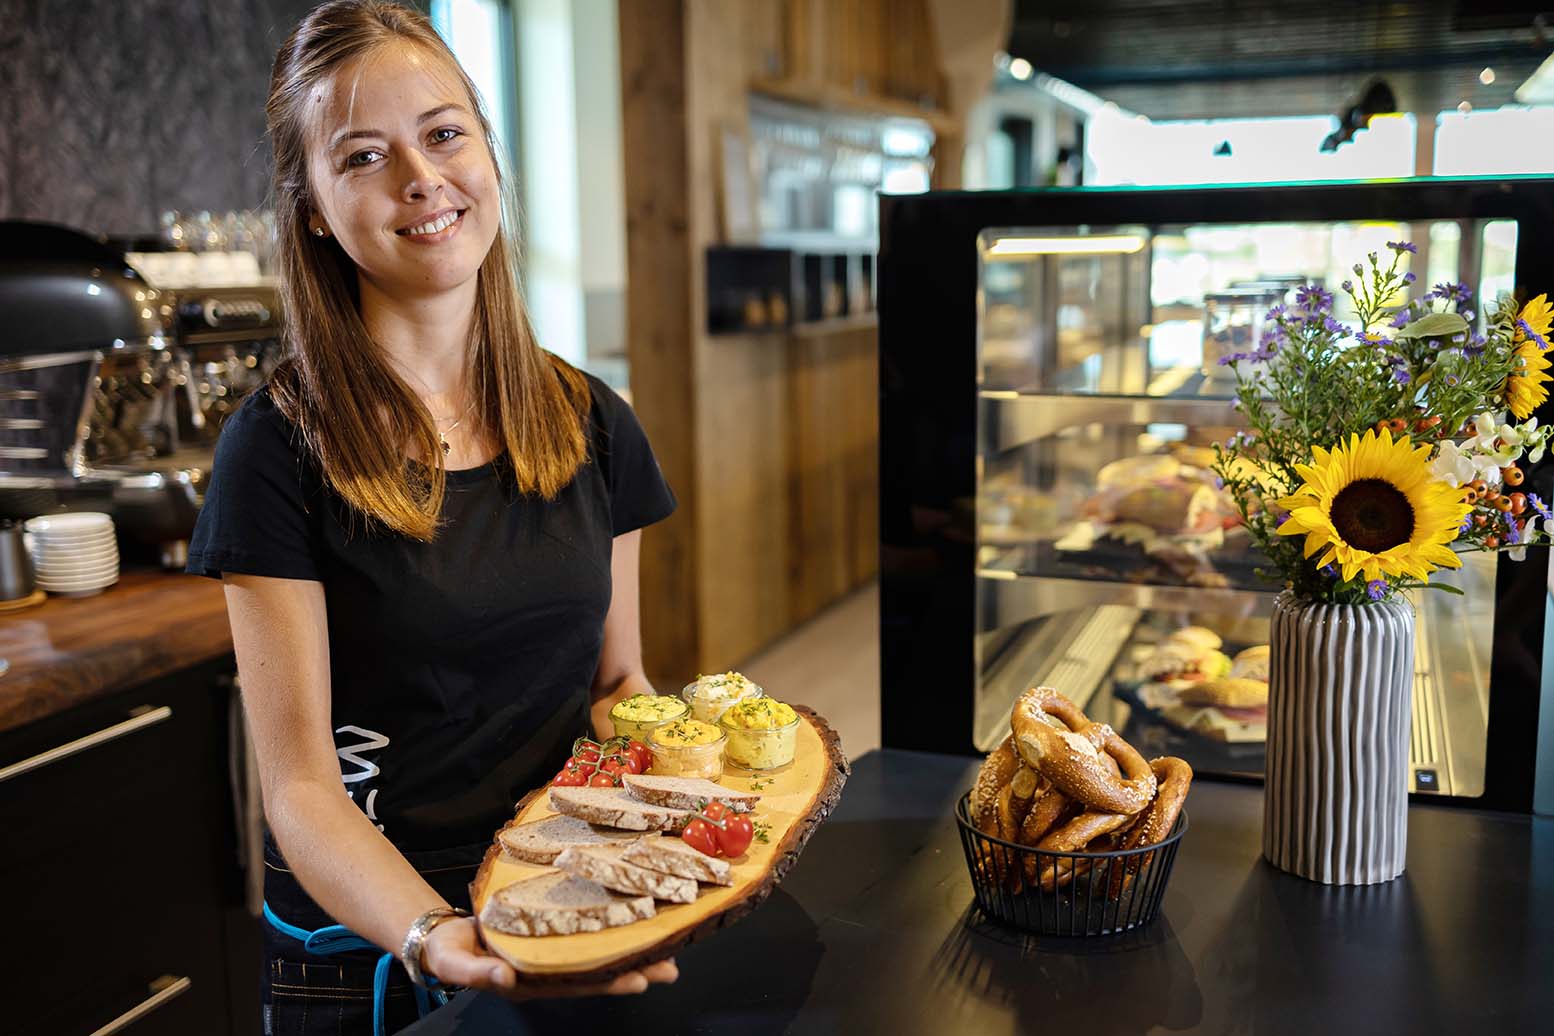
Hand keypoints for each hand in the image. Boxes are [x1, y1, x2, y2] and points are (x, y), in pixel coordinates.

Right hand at [421, 917, 679, 998]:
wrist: (443, 935)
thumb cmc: (451, 953)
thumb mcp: (456, 964)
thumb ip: (479, 973)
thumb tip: (506, 977)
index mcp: (532, 981)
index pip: (578, 983)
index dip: (609, 981)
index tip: (639, 979)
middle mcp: (550, 968)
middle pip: (599, 970)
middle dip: (635, 968)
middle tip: (671, 968)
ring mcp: (554, 950)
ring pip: (600, 951)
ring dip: (632, 949)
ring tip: (669, 947)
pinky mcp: (552, 928)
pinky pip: (587, 928)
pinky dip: (612, 924)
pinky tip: (634, 917)